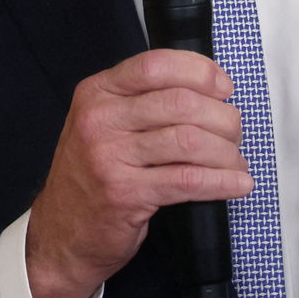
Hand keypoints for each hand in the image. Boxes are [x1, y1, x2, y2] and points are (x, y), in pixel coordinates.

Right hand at [25, 49, 251, 297]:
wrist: (61, 232)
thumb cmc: (91, 176)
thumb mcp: (104, 124)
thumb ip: (143, 102)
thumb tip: (208, 90)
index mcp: (97, 93)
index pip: (155, 65)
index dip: (200, 72)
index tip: (223, 87)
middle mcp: (100, 119)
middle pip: (180, 102)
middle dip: (222, 117)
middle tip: (233, 132)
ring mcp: (109, 156)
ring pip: (189, 140)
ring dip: (226, 152)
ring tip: (234, 161)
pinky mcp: (125, 193)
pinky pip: (188, 180)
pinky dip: (222, 181)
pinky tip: (237, 183)